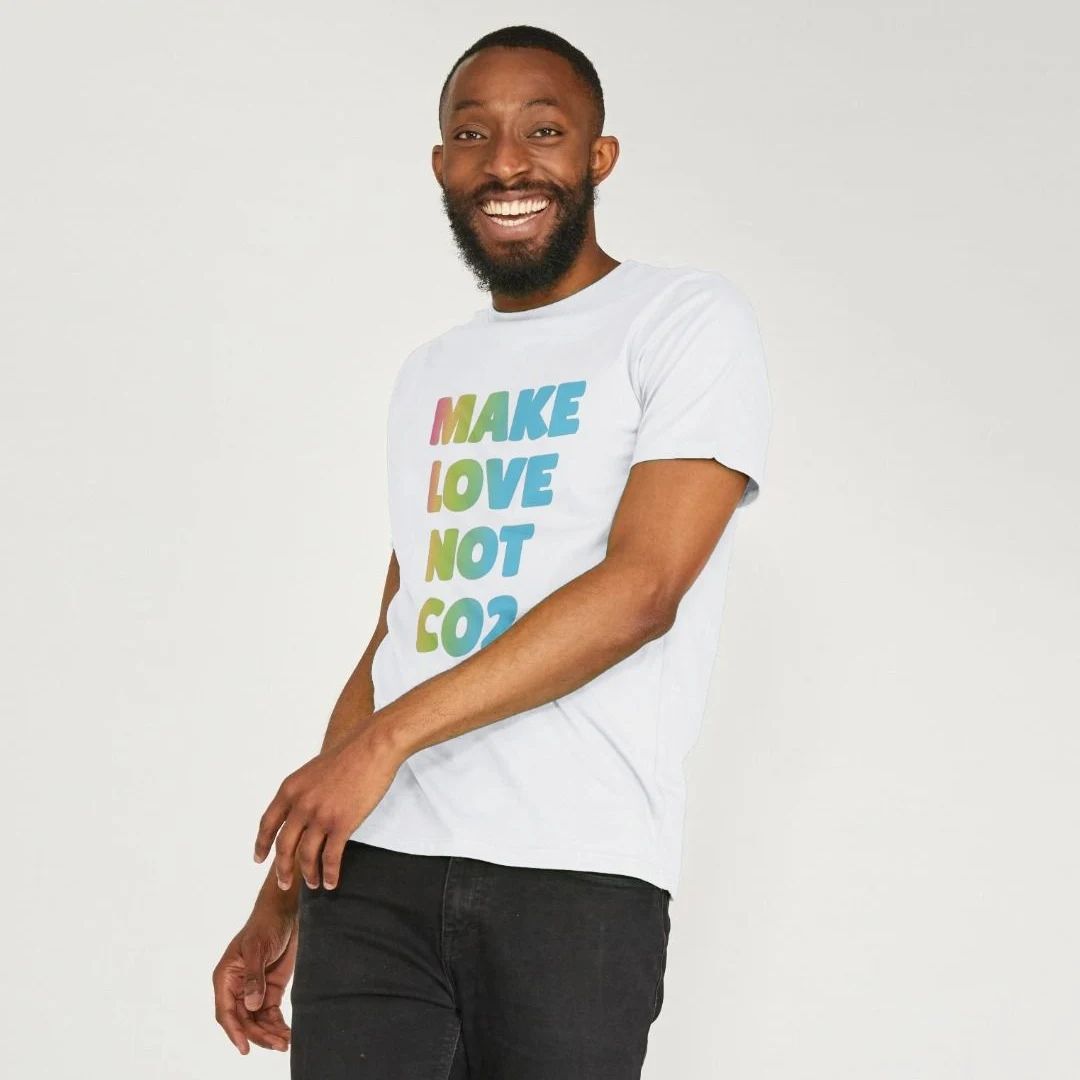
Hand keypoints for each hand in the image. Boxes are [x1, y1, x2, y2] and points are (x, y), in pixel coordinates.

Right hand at [212, 909, 296, 1054]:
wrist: (286, 911)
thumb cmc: (266, 924)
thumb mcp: (257, 948)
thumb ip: (253, 976)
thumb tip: (251, 1006)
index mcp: (226, 977)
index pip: (226, 1011)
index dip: (235, 1031)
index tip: (245, 1047)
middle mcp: (237, 988)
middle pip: (244, 1020)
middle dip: (259, 1035)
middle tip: (278, 1045)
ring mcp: (254, 990)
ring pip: (257, 1021)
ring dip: (269, 1034)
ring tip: (285, 1043)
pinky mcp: (271, 990)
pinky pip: (271, 1014)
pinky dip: (278, 1025)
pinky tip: (288, 1034)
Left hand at [253, 722, 401, 890]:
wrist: (372, 747)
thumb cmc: (349, 754)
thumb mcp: (314, 770)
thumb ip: (303, 792)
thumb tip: (301, 812)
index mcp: (290, 789)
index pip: (268, 823)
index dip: (262, 844)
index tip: (259, 859)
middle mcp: (301, 804)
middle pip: (284, 846)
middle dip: (282, 869)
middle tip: (284, 883)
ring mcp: (321, 815)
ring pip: (307, 856)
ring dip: (308, 874)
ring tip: (313, 884)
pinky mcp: (342, 824)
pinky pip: (331, 857)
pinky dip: (330, 873)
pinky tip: (332, 882)